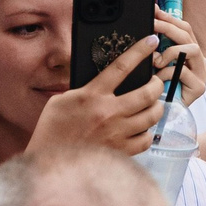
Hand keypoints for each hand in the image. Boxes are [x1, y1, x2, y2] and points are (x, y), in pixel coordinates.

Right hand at [28, 32, 170, 155]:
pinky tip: (142, 129)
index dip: (140, 50)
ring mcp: (116, 133)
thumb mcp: (62, 101)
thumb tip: (105, 81)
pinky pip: (146, 139)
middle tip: (156, 82)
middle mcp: (108, 113)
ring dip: (156, 106)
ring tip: (152, 104)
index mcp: (92, 95)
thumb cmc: (51, 131)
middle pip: (148, 92)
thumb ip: (85, 89)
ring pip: (152, 115)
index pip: (122, 66)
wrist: (48, 165)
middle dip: (157, 83)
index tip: (152, 41)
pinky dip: (147, 132)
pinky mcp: (120, 152)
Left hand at [152, 8, 205, 105]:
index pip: (184, 28)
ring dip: (170, 51)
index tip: (154, 10)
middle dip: (168, 27)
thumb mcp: (155, 65)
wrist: (162, 119)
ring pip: (191, 49)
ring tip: (155, 61)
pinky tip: (158, 79)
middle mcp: (200, 61)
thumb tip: (147, 29)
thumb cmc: (157, 92)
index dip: (169, 18)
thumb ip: (156, 50)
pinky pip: (183, 72)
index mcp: (191, 53)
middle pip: (188, 34)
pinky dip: (167, 73)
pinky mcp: (199, 87)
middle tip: (152, 25)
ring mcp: (202, 74)